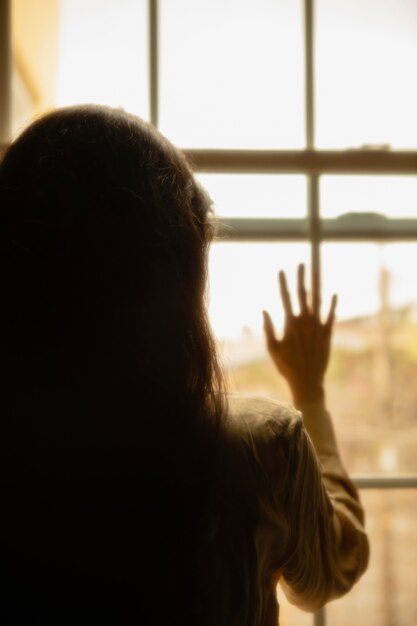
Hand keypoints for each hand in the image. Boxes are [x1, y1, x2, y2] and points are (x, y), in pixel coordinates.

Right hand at [262, 264, 336, 405]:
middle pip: (303, 293)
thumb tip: (264, 310)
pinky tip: (334, 294)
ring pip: (318, 300)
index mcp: (290, 323)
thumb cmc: (287, 366)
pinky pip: (331, 315)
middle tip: (302, 263)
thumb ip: (268, 329)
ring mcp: (318, 326)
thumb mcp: (272, 349)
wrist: (307, 381)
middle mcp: (305, 321)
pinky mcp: (328, 333)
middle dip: (302, 277)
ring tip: (317, 271)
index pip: (285, 297)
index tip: (281, 270)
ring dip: (317, 284)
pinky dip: (333, 304)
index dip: (283, 283)